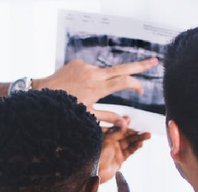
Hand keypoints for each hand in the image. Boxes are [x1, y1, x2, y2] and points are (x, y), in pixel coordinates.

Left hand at [34, 58, 158, 126]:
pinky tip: (78, 88)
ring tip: (85, 94)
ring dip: (104, 82)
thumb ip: (109, 117)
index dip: (135, 84)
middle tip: (155, 61)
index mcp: (97, 88)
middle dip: (140, 65)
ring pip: (104, 72)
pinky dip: (91, 78)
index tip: (140, 90)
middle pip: (123, 67)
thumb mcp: (88, 116)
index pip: (124, 81)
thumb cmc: (65, 108)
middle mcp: (94, 74)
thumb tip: (126, 124)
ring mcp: (86, 66)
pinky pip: (91, 70)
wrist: (42, 93)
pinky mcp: (78, 62)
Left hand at [98, 118, 150, 183]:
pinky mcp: (119, 159)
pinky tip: (140, 144)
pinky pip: (129, 151)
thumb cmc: (95, 156)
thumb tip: (125, 122)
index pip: (117, 128)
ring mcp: (115, 151)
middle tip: (144, 130)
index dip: (125, 124)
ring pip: (129, 143)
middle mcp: (110, 142)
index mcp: (104, 136)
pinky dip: (135, 148)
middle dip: (135, 132)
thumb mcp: (107, 140)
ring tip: (147, 136)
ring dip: (138, 139)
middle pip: (125, 135)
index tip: (132, 121)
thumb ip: (117, 131)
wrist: (95, 173)